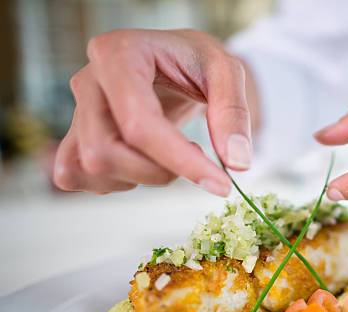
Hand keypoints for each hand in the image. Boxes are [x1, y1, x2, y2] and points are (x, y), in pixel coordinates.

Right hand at [54, 29, 253, 194]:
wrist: (172, 61)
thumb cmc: (194, 61)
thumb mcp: (226, 71)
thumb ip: (233, 113)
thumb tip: (236, 163)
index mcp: (119, 54)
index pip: (139, 123)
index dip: (180, 161)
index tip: (220, 184)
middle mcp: (88, 81)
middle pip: (105, 152)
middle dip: (157, 172)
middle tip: (195, 158)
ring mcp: (77, 110)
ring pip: (92, 167)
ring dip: (139, 177)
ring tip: (170, 154)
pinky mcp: (75, 134)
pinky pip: (78, 175)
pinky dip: (116, 182)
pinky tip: (144, 163)